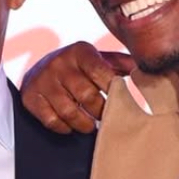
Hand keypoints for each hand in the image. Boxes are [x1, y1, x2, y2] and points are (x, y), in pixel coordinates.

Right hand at [20, 43, 134, 134]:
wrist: (39, 69)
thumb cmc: (77, 67)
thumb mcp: (96, 59)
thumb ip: (119, 64)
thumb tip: (147, 69)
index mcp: (80, 51)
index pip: (101, 73)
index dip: (113, 90)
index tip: (120, 101)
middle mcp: (60, 64)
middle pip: (86, 95)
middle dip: (100, 111)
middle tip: (107, 118)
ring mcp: (43, 81)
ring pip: (68, 111)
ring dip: (83, 124)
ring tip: (90, 127)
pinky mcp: (31, 97)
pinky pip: (51, 120)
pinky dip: (64, 128)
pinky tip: (70, 126)